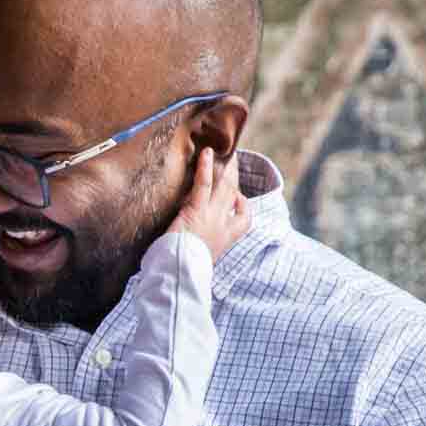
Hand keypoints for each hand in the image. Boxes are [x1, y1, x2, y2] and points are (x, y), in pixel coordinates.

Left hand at [170, 146, 249, 261]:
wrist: (181, 272)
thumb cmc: (185, 271)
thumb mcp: (200, 261)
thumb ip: (201, 249)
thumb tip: (190, 247)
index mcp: (226, 239)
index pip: (244, 219)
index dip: (243, 205)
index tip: (238, 198)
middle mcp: (223, 225)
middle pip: (234, 196)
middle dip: (234, 178)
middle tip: (234, 162)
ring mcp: (212, 216)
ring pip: (224, 186)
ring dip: (226, 168)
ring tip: (225, 153)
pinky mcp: (196, 209)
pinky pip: (204, 183)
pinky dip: (206, 167)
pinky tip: (206, 152)